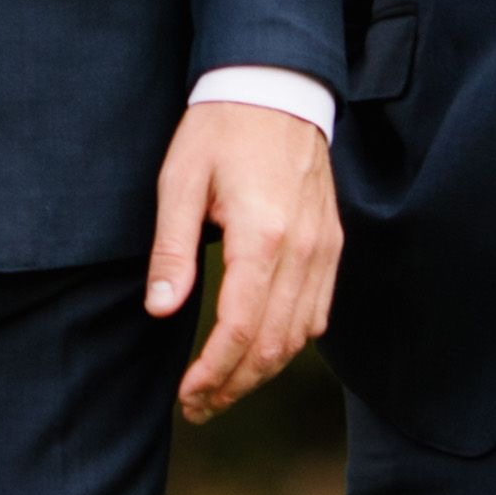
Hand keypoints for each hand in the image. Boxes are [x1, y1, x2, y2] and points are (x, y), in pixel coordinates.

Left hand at [151, 97, 340, 422]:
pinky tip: (259, 352)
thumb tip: (162, 311)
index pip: (240, 328)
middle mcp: (303, 250)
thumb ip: (173, 250)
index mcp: (263, 235)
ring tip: (222, 390)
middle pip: (273, 345)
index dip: (212, 372)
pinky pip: (318, 313)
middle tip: (198, 406)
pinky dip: (289, 343)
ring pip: (300, 337)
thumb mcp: (180, 181)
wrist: (276, 88)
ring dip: (261, 373)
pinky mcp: (332, 245)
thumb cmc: (221, 131)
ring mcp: (325, 249)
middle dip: (234, 386)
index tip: (186, 396)